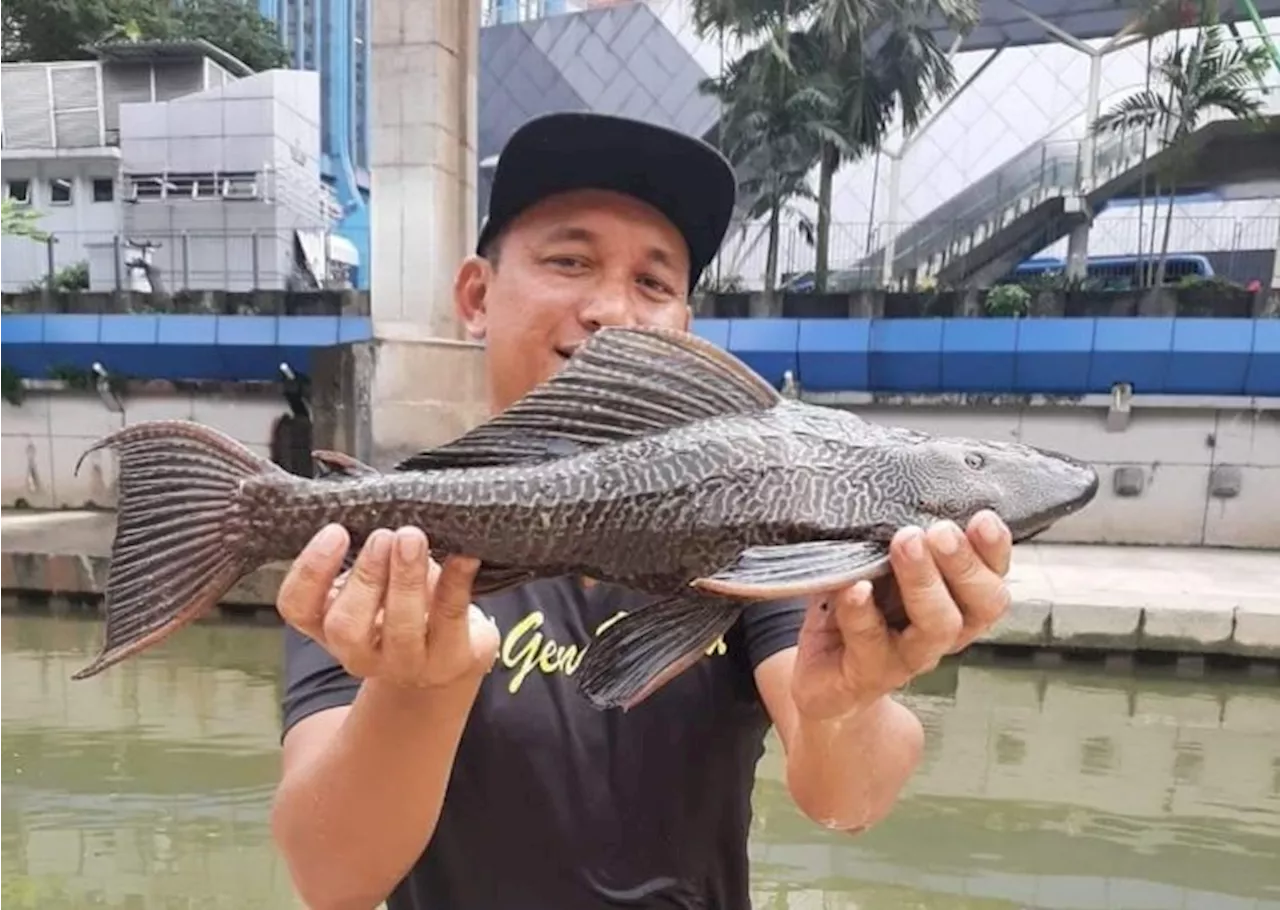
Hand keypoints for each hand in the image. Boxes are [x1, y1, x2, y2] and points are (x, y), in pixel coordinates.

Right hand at [277, 524, 500, 688]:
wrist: (446, 659)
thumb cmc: (404, 607)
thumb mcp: (375, 581)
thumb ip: (366, 552)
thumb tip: (377, 504)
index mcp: (329, 626)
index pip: (297, 607)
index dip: (311, 571)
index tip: (336, 531)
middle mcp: (359, 653)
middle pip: (346, 625)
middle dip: (365, 576)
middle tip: (383, 536)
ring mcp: (406, 663)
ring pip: (399, 629)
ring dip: (406, 580)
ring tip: (414, 539)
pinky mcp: (451, 659)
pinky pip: (451, 619)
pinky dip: (457, 581)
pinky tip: (464, 555)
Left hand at [790, 510, 1012, 722]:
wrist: (824, 686)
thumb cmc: (856, 615)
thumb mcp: (876, 570)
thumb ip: (891, 540)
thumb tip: (891, 490)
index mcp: (956, 603)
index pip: (993, 576)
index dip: (995, 550)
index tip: (983, 518)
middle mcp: (942, 631)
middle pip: (981, 604)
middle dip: (964, 563)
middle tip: (941, 531)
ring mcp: (907, 658)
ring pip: (936, 627)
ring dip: (924, 582)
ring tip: (905, 543)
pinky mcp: (866, 675)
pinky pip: (870, 644)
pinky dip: (862, 612)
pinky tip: (855, 588)